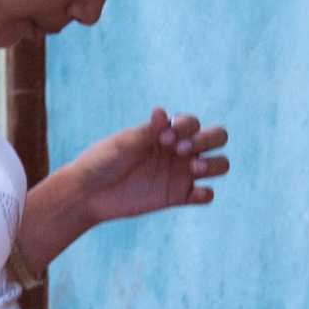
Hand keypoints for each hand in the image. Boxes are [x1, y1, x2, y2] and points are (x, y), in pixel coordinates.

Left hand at [56, 109, 230, 229]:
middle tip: (181, 152)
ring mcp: (181, 174)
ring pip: (219, 164)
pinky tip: (193, 194)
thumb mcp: (124, 143)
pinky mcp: (178, 197)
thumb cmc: (103, 160)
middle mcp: (179, 150)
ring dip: (214, 164)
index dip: (187, 128)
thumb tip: (162, 111)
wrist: (89, 192)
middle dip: (207, 140)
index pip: (193, 123)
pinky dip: (206, 194)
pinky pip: (205, 196)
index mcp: (167, 132)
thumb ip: (147, 131)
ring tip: (194, 169)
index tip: (164, 139)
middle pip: (217, 138)